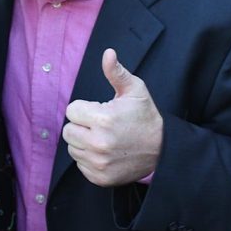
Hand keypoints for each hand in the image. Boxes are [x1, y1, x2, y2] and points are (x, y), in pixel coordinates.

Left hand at [62, 48, 162, 186]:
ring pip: (72, 148)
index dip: (85, 108)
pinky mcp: (100, 178)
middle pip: (68, 130)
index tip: (99, 110)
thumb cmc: (145, 116)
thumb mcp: (135, 90)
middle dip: (81, 125)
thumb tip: (108, 53)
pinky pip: (80, 165)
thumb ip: (116, 72)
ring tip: (103, 138)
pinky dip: (89, 159)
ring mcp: (98, 163)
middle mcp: (98, 143)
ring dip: (83, 142)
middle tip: (100, 125)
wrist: (162, 149)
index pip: (71, 110)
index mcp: (103, 118)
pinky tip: (105, 152)